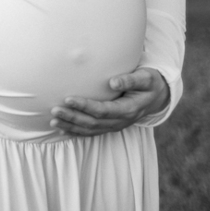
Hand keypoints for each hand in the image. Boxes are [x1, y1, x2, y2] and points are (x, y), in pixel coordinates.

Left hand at [49, 68, 169, 136]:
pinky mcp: (110, 126)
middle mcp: (120, 121)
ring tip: (53, 121)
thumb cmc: (149, 83)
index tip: (68, 98)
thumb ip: (131, 79)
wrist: (156, 96)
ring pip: (90, 130)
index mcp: (128, 109)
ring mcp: (115, 126)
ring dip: (71, 126)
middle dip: (72, 117)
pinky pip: (91, 132)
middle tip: (54, 110)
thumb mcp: (146, 78)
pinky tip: (62, 129)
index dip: (85, 106)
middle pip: (93, 123)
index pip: (103, 110)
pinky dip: (76, 132)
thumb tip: (113, 82)